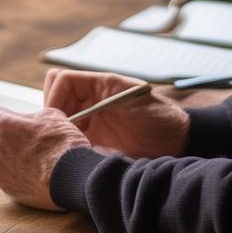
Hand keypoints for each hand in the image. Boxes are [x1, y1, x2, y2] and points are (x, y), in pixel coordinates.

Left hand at [0, 102, 89, 209]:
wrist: (75, 178)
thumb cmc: (64, 145)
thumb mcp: (50, 116)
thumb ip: (29, 117)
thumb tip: (24, 122)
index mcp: (3, 127)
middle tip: (0, 131)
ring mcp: (0, 173)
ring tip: (14, 150)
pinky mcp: (9, 190)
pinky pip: (0, 176)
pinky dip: (7, 170)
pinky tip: (23, 167)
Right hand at [43, 69, 188, 157]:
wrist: (179, 146)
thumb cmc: (162, 118)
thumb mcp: (134, 97)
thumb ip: (106, 93)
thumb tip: (77, 96)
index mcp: (100, 85)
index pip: (63, 80)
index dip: (56, 95)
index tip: (57, 116)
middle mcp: (91, 101)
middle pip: (56, 96)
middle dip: (51, 111)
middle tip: (60, 131)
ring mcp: (91, 122)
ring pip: (58, 118)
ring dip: (58, 129)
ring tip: (68, 142)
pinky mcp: (93, 143)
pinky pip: (69, 139)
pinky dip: (65, 144)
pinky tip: (75, 152)